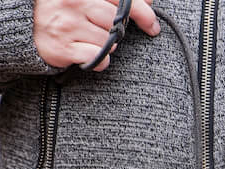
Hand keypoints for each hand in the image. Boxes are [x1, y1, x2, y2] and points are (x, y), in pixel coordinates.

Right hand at [34, 0, 159, 70]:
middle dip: (119, 29)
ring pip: (109, 40)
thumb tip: (149, 0)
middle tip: (111, 31)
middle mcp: (71, 2)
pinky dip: (100, 60)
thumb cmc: (64, 11)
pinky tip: (88, 53)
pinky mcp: (63, 48)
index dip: (141, 10)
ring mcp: (66, 24)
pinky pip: (99, 58)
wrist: (26, 27)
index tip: (153, 22)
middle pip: (116, 20)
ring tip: (89, 37)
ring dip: (107, 44)